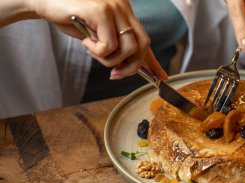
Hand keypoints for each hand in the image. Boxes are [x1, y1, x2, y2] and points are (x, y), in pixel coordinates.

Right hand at [2, 0, 167, 79]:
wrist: (45, 2)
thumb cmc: (71, 19)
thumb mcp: (97, 37)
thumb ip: (114, 47)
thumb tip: (127, 67)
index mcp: (126, 14)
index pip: (144, 40)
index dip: (154, 62)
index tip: (162, 77)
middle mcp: (124, 8)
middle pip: (142, 46)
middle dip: (130, 67)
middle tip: (114, 74)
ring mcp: (115, 7)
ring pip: (128, 49)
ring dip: (109, 60)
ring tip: (93, 51)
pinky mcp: (102, 11)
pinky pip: (109, 45)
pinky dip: (97, 52)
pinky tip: (85, 42)